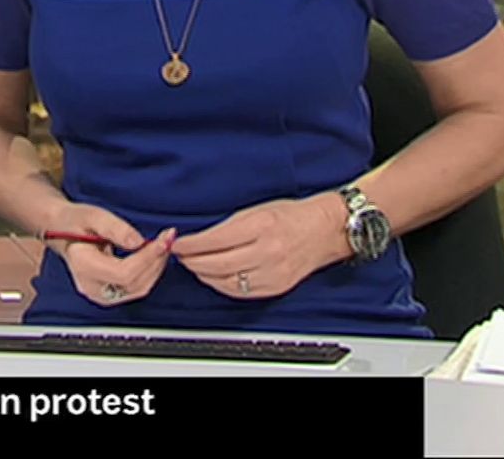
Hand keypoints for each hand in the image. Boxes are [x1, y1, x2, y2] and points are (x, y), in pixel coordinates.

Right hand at [44, 202, 176, 307]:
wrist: (61, 230)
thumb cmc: (75, 221)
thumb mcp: (93, 215)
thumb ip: (115, 229)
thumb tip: (139, 242)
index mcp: (84, 266)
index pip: (124, 273)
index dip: (148, 257)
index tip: (164, 239)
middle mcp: (91, 286)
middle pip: (134, 284)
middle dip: (156, 261)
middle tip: (168, 238)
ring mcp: (100, 294)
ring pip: (138, 289)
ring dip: (155, 268)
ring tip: (163, 245)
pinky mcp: (108, 294)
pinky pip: (135, 289)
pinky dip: (149, 273)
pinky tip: (154, 255)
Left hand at [171, 195, 349, 299]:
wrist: (325, 230)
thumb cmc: (292, 215)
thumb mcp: (257, 209)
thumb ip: (229, 225)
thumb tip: (201, 238)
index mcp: (261, 226)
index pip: (215, 240)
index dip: (191, 244)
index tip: (179, 243)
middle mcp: (267, 251)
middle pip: (217, 264)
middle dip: (193, 261)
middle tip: (181, 255)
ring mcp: (273, 273)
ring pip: (226, 282)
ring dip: (204, 275)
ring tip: (194, 265)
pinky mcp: (276, 287)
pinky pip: (241, 293)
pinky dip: (222, 286)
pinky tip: (214, 277)